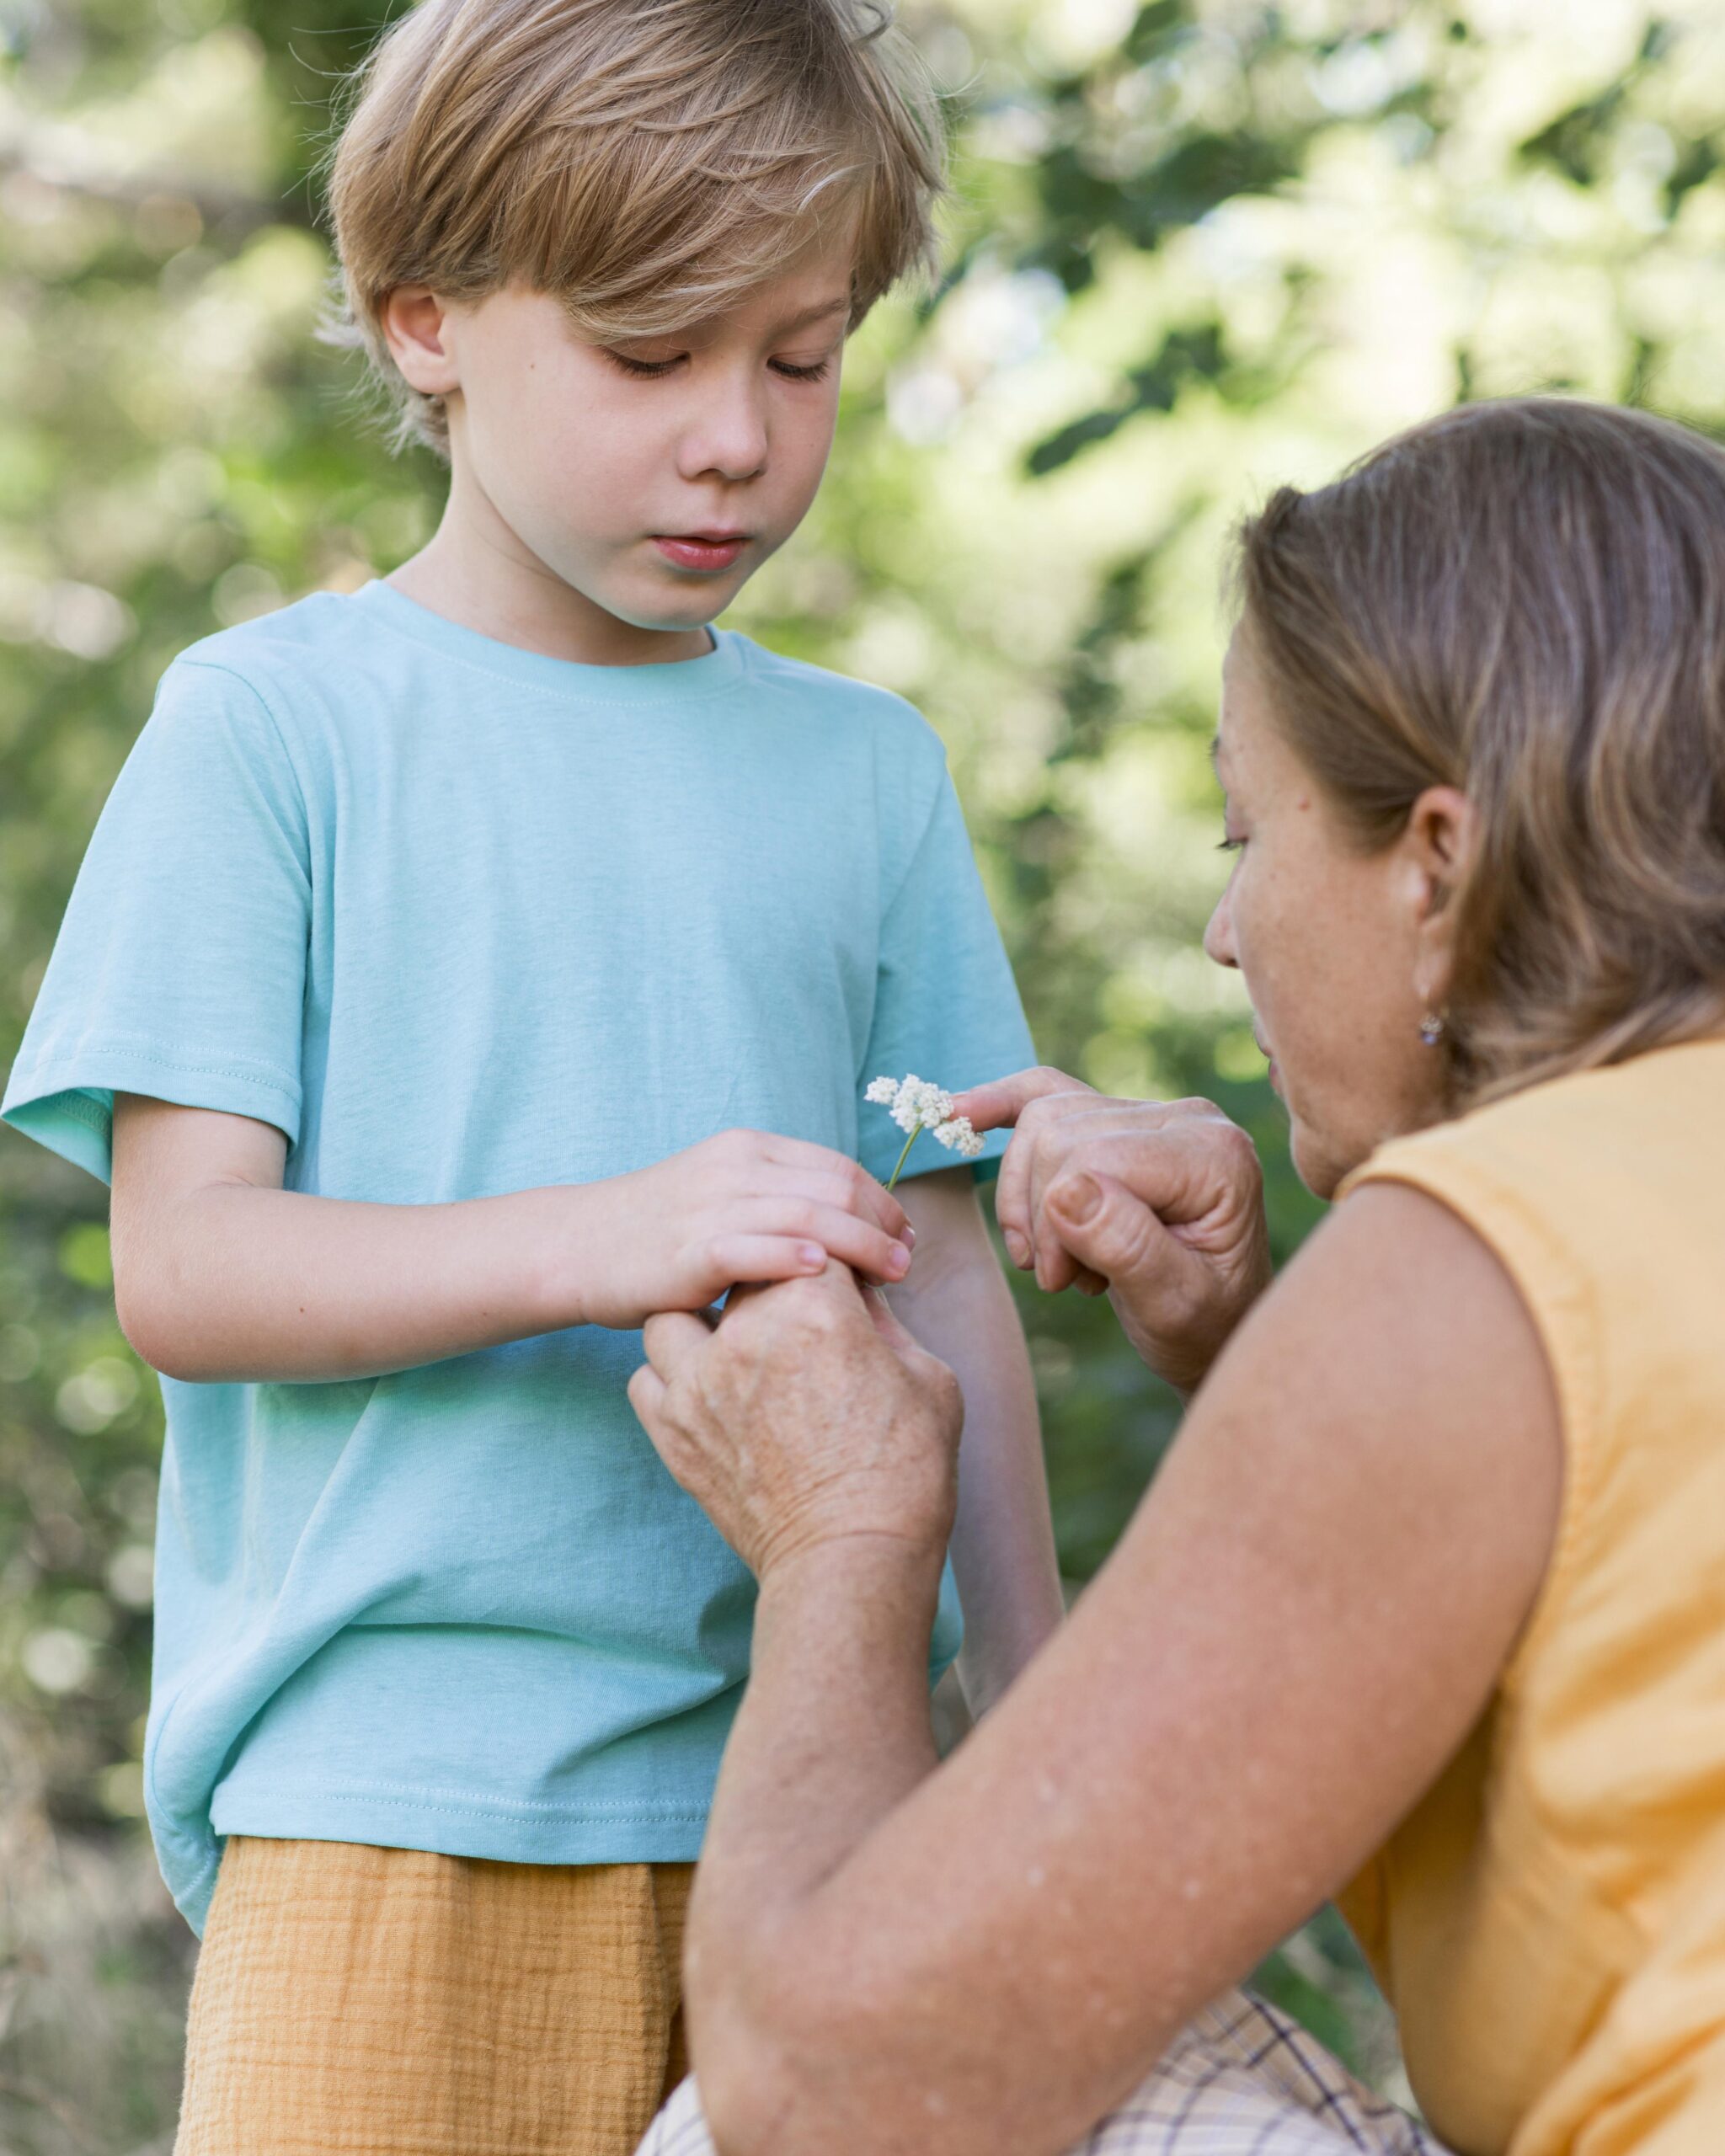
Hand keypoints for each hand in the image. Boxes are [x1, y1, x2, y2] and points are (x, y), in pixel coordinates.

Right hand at [577, 1130, 913, 1330]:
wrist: (578, 1245)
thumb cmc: (657, 1231)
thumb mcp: (720, 1193)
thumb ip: (776, 1199)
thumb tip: (846, 1227)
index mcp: (748, 1150)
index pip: (837, 1167)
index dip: (882, 1201)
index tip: (904, 1235)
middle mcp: (735, 1169)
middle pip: (835, 1188)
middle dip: (881, 1224)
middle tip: (907, 1261)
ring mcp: (711, 1207)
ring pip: (808, 1217)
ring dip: (861, 1246)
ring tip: (891, 1274)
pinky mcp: (688, 1249)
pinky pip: (755, 1248)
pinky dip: (796, 1258)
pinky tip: (827, 1276)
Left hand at [627, 1262, 962, 1580]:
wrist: (851, 1562)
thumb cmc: (905, 1472)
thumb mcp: (927, 1376)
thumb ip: (883, 1319)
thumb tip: (857, 1292)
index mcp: (814, 1307)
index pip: (814, 1242)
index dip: (838, 1260)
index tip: (853, 1285)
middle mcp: (744, 1334)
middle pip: (745, 1270)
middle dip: (775, 1283)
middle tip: (804, 1320)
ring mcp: (698, 1383)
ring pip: (677, 1313)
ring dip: (705, 1319)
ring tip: (737, 1345)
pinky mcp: (673, 1432)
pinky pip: (647, 1377)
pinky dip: (672, 1375)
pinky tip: (707, 1389)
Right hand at [955, 1068, 1272, 1396]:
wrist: (1218, 1328)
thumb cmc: (1204, 1325)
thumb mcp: (1175, 1306)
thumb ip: (1128, 1246)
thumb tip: (1065, 1191)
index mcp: (1214, 1154)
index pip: (1095, 1155)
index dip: (1057, 1219)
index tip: (1061, 1283)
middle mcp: (1188, 1117)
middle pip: (1061, 1131)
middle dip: (1040, 1210)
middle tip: (1057, 1277)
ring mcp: (1153, 1112)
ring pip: (1043, 1119)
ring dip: (1027, 1194)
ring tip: (1057, 1257)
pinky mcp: (1121, 1121)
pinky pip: (1050, 1093)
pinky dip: (1001, 1103)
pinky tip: (957, 1113)